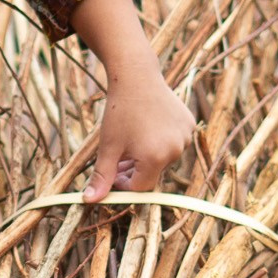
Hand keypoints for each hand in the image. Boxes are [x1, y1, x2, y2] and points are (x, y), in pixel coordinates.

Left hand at [87, 59, 195, 200]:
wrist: (136, 76)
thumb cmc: (119, 111)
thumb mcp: (107, 146)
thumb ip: (101, 177)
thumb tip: (88, 201)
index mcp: (155, 158)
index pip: (140, 187)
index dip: (123, 183)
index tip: (113, 171)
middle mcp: (175, 150)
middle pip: (153, 173)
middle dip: (134, 169)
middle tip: (119, 156)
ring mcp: (185, 137)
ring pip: (164, 158)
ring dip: (147, 156)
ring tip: (132, 140)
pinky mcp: (189, 124)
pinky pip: (174, 142)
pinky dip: (161, 141)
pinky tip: (148, 126)